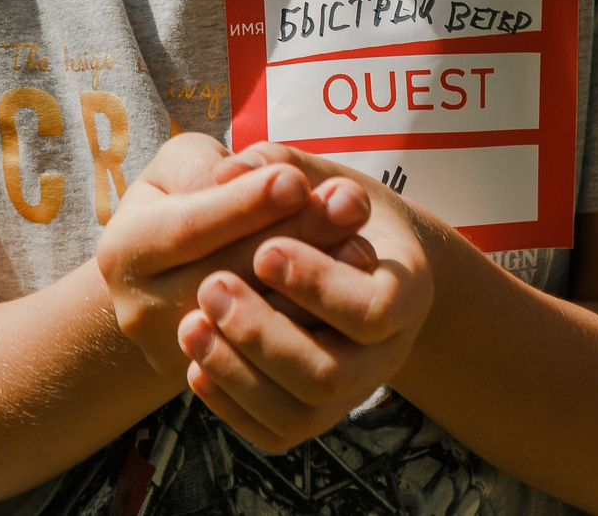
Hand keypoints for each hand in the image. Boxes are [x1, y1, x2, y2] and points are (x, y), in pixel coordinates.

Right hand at [96, 134, 375, 379]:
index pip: (187, 230)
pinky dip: (322, 320)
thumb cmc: (189, 199)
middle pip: (227, 278)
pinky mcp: (224, 391)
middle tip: (349, 201)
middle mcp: (141, 315)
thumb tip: (238, 176)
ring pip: (259, 328)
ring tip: (360, 239)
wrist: (180, 273)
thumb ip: (207, 166)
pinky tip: (355, 279)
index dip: (245, 206)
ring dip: (318, 282)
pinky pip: (280, 365)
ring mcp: (182, 359)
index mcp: (122, 253)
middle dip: (295, 235)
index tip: (297, 179)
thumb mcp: (184, 164)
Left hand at [173, 144, 436, 454]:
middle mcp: (390, 352)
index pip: (372, 311)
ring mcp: (351, 392)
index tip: (264, 250)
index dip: (316, 285)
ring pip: (299, 414)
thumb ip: (274, 164)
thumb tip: (229, 171)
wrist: (346, 253)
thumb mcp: (309, 170)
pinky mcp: (311, 417)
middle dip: (264, 333)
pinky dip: (231, 403)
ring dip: (239, 372)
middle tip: (211, 287)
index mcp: (407, 285)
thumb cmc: (323, 200)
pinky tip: (196, 362)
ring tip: (190, 325)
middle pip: (329, 374)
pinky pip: (274, 432)